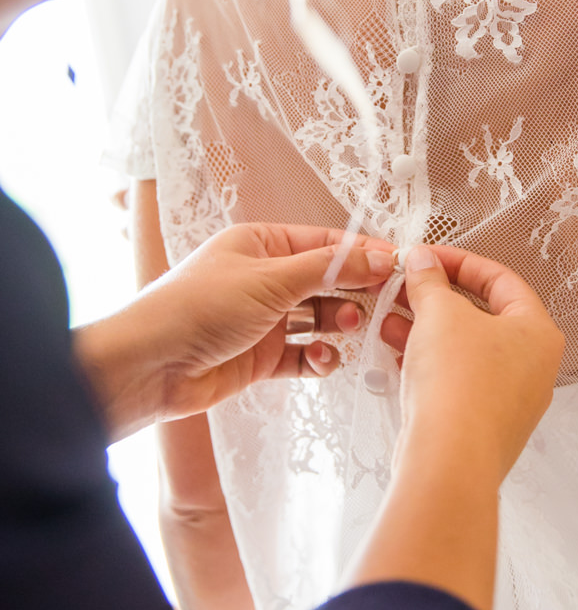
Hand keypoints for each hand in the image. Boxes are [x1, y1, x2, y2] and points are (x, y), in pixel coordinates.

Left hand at [74, 224, 393, 439]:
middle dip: (353, 292)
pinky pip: (303, 355)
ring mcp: (262, 319)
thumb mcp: (271, 279)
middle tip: (382, 305)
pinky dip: (319, 359)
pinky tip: (324, 361)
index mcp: (260, 244)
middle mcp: (263, 278)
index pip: (324, 243)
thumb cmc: (199, 308)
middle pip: (325, 280)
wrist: (150, 366)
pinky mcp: (260, 358)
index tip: (396, 267)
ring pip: (318, 319)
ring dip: (337, 325)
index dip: (361, 254)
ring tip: (346, 330)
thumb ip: (329, 269)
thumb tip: (381, 256)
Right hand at [344, 245, 562, 609]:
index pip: (501, 279)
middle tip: (405, 287)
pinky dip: (430, 364)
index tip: (425, 257)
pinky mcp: (484, 427)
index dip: (459, 261)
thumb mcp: (439, 314)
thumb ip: (429, 280)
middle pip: (483, 316)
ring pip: (466, 351)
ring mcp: (511, 401)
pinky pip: (457, 383)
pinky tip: (396, 353)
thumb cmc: (458, 382)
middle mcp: (534, 367)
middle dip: (437, 299)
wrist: (449, 462)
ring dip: (427, 330)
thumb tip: (422, 261)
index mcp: (538, 332)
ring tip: (388, 317)